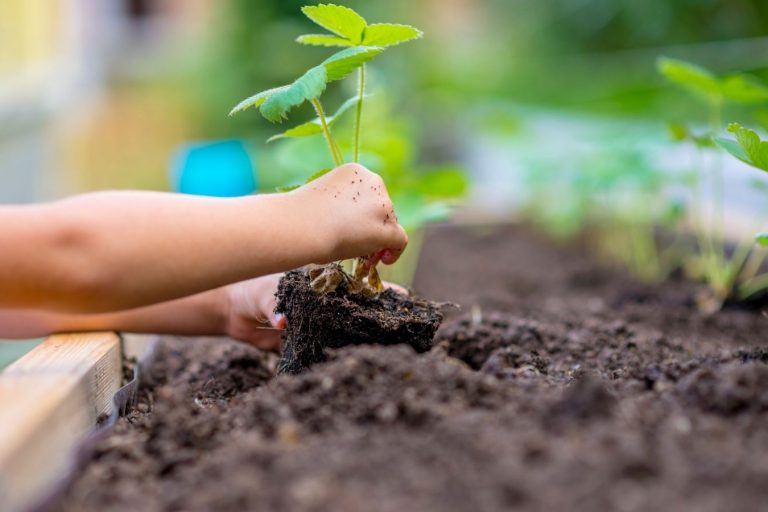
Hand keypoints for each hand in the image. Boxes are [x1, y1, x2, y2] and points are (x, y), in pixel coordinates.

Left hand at [222, 273, 407, 351]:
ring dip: (359, 339)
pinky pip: (323, 349)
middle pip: (357, 310)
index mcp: (322, 282)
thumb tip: (283, 323)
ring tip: (384, 348)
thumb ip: (274, 305)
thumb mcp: (264, 292)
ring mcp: (317, 322)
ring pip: (343, 331)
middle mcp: (324, 302)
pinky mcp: (305, 341)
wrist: (230, 309)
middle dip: (378, 317)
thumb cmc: (250, 287)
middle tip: (401, 328)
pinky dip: (334, 355)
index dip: (381, 290)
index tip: (403, 297)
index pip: (357, 285)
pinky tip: (349, 363)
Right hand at [293, 163, 407, 265]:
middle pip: (382, 208)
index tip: (355, 226)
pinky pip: (400, 240)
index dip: (365, 212)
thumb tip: (349, 223)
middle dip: (374, 226)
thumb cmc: (300, 216)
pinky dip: (395, 251)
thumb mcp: (323, 199)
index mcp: (355, 171)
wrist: (300, 226)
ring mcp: (382, 204)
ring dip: (380, 239)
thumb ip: (341, 204)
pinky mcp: (387, 227)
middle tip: (361, 244)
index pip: (368, 193)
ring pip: (390, 224)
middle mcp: (373, 182)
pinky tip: (383, 260)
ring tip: (365, 255)